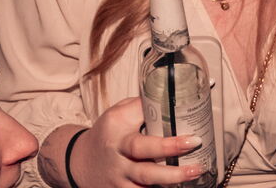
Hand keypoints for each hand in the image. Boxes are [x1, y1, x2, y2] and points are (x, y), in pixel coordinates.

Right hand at [71, 97, 204, 187]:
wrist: (80, 161)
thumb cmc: (109, 133)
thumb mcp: (119, 113)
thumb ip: (142, 106)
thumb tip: (175, 97)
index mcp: (117, 125)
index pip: (140, 114)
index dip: (161, 113)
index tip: (183, 117)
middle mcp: (117, 149)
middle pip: (142, 149)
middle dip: (170, 147)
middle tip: (194, 143)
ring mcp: (118, 173)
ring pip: (145, 178)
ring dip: (172, 176)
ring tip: (195, 170)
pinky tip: (179, 186)